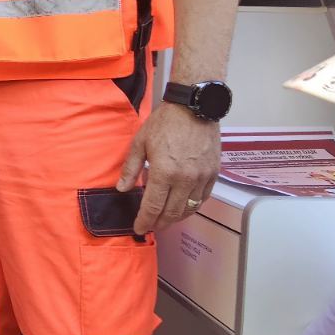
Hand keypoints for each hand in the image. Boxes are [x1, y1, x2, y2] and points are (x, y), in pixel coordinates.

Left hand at [117, 101, 220, 234]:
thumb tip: (122, 188)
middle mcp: (184, 178)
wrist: (194, 107)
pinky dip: (192, 206)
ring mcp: (201, 177)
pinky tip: (183, 207)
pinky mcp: (213, 173)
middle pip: (172, 213)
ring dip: (176, 218)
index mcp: (164, 172)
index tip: (139, 228)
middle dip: (160, 223)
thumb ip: (130, 168)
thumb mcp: (140, 142)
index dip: (145, 221)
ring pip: (189, 208)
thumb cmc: (165, 122)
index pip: (153, 207)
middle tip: (151, 226)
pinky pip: (203, 198)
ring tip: (165, 219)